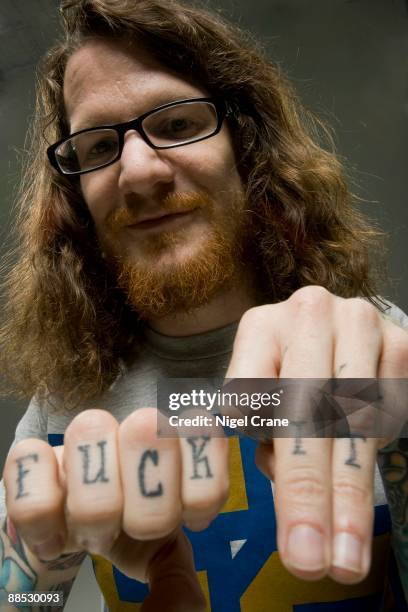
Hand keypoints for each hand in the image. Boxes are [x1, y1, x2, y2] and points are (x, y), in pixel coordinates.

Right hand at [4, 408, 228, 610]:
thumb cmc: (128, 541)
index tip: (191, 523)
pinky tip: (54, 541)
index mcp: (175, 450)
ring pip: (90, 430)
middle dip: (147, 502)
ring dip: (94, 505)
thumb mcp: (162, 559)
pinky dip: (42, 512)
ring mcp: (81, 440)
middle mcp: (130, 431)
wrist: (72, 539)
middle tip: (136, 533)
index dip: (202, 485)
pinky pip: (28, 458)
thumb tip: (182, 602)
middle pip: (147, 429)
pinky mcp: (33, 457)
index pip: (201, 430)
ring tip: (93, 536)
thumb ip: (178, 577)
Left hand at [226, 285, 407, 583]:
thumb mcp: (262, 386)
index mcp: (260, 327)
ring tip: (346, 553)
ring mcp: (360, 323)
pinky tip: (358, 482)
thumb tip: (275, 470)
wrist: (338, 330)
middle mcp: (309, 315)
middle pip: (305, 411)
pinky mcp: (402, 340)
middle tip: (306, 558)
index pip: (248, 395)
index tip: (256, 479)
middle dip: (306, 492)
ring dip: (350, 494)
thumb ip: (260, 427)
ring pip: (355, 418)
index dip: (255, 446)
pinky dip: (377, 446)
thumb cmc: (291, 371)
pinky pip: (390, 408)